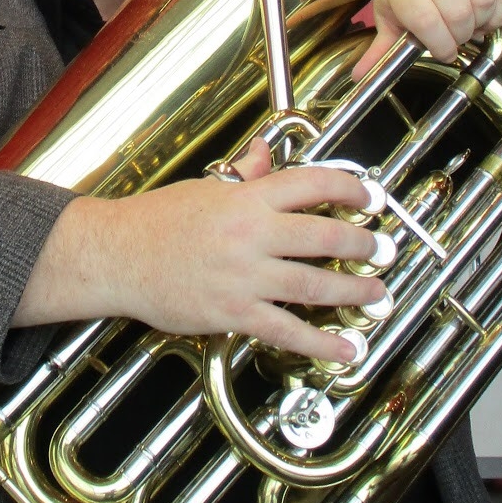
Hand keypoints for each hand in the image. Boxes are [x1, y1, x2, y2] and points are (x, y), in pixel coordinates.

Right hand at [16, 137, 389, 360]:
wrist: (118, 256)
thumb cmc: (157, 221)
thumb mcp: (205, 188)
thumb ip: (244, 175)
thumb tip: (266, 155)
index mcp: (246, 199)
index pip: (311, 184)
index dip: (350, 188)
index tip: (370, 197)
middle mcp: (251, 235)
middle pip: (324, 237)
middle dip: (363, 244)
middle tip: (383, 249)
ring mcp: (244, 277)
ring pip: (314, 285)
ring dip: (354, 291)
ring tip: (377, 294)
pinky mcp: (234, 314)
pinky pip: (287, 331)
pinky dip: (321, 342)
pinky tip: (345, 347)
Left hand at [353, 0, 501, 80]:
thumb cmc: (407, 0)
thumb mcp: (391, 24)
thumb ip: (381, 51)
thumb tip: (360, 77)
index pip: (425, 19)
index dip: (440, 44)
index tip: (444, 52)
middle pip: (459, 12)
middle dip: (461, 36)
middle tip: (455, 37)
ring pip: (483, 0)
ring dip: (481, 22)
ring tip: (469, 24)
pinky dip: (500, 10)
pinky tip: (485, 13)